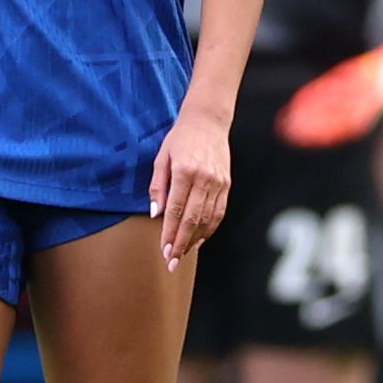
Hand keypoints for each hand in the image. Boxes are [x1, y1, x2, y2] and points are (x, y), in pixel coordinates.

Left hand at [148, 109, 230, 270]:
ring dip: (195, 239)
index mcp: (184, 171)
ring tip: (184, 253)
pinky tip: (199, 238)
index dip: (169, 233)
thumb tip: (156, 213)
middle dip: (181, 243)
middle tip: (172, 261)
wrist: (208, 121)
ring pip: (207, 219)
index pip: (175, 210)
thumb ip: (158, 186)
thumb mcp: (162, 157)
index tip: (164, 251)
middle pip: (192, 219)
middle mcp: (203, 178)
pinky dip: (209, 228)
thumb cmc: (180, 138)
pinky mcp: (226, 184)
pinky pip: (219, 212)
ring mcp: (218, 182)